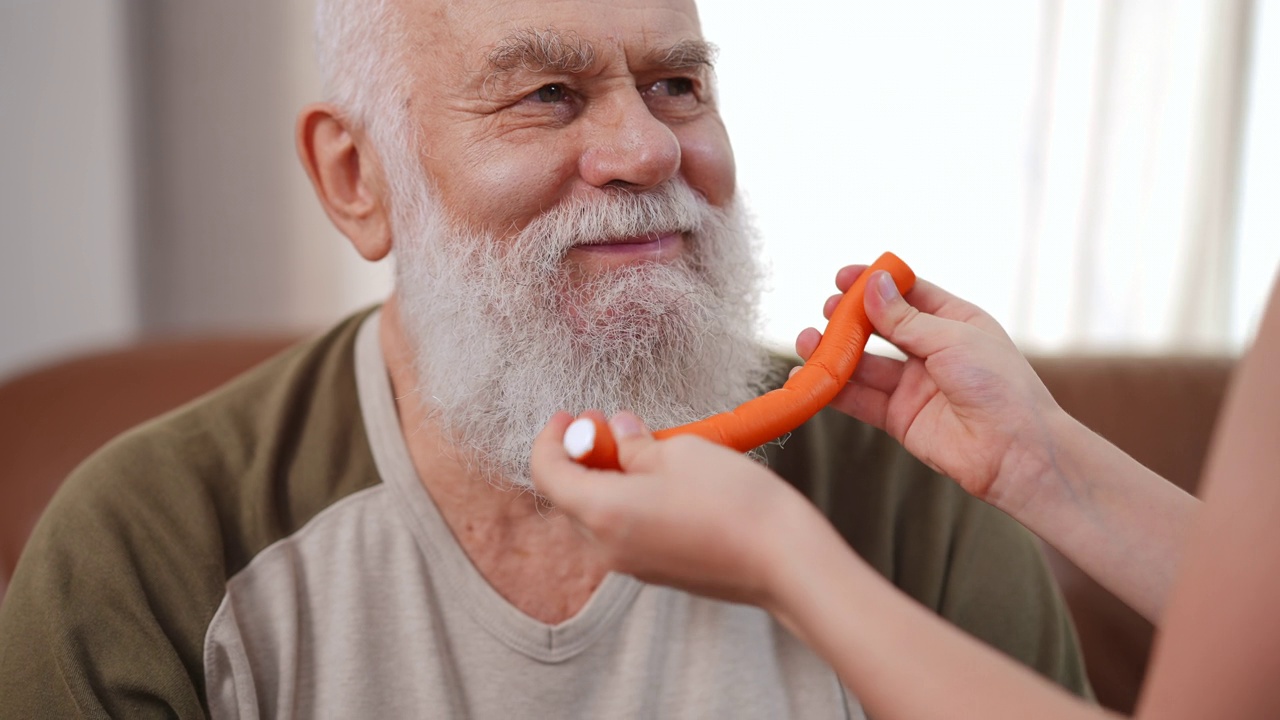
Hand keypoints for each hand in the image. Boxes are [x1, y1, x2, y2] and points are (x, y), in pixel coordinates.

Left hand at [530, 411, 826, 609]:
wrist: (785, 559)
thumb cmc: (734, 501)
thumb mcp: (679, 451)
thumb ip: (635, 443)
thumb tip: (619, 432)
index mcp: (602, 513)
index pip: (547, 474)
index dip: (551, 439)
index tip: (568, 416)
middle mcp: (608, 548)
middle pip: (569, 497)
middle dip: (580, 457)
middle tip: (605, 424)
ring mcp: (633, 565)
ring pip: (598, 515)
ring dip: (606, 478)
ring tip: (640, 447)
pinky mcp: (658, 572)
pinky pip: (625, 531)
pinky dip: (628, 501)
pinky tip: (661, 479)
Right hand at [796, 267, 1063, 510]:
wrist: (1016, 452)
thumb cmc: (1000, 387)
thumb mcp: (952, 339)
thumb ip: (905, 319)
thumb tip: (873, 286)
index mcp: (955, 322)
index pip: (909, 294)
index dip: (876, 284)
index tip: (842, 277)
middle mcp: (933, 351)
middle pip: (881, 327)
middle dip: (850, 318)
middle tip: (827, 311)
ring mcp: (914, 385)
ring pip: (865, 364)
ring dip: (835, 353)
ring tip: (807, 342)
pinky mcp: (900, 418)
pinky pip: (860, 400)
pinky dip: (834, 391)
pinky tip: (809, 379)